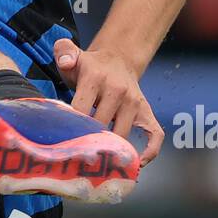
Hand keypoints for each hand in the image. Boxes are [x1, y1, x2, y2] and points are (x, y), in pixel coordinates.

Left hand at [53, 38, 163, 165]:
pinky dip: (150, 152)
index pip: (81, 109)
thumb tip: (66, 63)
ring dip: (110, 148)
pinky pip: (155, 136)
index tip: (62, 138)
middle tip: (74, 153)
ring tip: (95, 160)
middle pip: (100, 125)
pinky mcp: (147, 112)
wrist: (117, 60)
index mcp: (96, 78)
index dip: (70, 126)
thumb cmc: (89, 66)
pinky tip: (137, 164)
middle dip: (87, 140)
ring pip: (122, 134)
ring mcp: (135, 103)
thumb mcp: (72, 56)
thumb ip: (63, 53)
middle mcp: (118, 91)